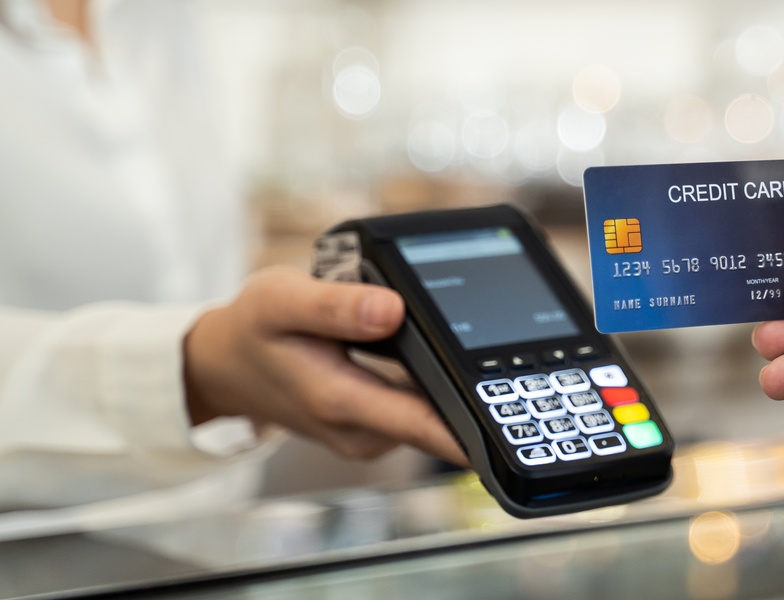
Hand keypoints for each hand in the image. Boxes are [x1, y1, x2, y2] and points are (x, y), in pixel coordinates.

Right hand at [182, 266, 467, 466]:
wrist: (225, 365)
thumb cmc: (252, 330)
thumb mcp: (280, 301)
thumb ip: (335, 307)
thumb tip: (392, 310)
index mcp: (342, 402)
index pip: (427, 425)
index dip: (477, 425)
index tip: (517, 418)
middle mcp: (363, 431)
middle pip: (440, 418)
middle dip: (471, 385)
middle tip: (492, 337)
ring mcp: (370, 433)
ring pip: (431, 412)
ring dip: (449, 381)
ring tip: (451, 335)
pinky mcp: (375, 426)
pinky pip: (417, 407)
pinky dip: (428, 381)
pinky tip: (424, 348)